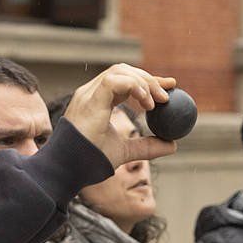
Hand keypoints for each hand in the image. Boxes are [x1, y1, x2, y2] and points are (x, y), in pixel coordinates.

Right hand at [61, 64, 177, 167]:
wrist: (70, 171)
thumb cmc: (90, 161)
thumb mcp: (124, 152)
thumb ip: (146, 147)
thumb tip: (172, 145)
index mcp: (96, 101)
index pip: (124, 80)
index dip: (147, 81)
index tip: (169, 87)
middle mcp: (90, 93)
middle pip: (123, 71)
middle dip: (148, 79)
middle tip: (167, 94)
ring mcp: (88, 95)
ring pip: (119, 71)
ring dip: (143, 82)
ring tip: (156, 102)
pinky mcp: (89, 100)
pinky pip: (113, 81)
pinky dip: (133, 86)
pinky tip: (145, 102)